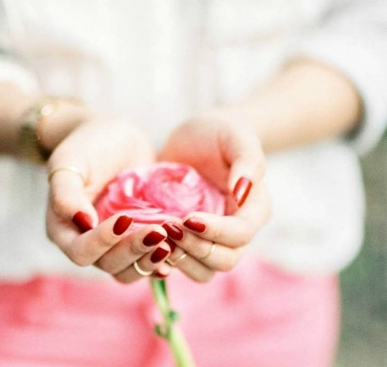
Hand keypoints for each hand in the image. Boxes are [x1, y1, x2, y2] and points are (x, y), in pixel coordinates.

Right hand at [46, 118, 171, 282]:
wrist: (114, 137)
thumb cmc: (87, 146)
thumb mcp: (70, 162)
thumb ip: (66, 194)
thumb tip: (83, 222)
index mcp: (64, 230)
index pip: (81, 251)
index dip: (102, 242)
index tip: (124, 219)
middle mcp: (88, 243)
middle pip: (108, 264)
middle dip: (133, 250)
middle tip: (158, 231)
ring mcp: (114, 243)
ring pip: (129, 269)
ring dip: (149, 261)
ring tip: (169, 244)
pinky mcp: (136, 237)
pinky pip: (146, 260)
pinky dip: (160, 260)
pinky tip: (176, 252)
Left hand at [158, 115, 270, 281]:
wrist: (196, 138)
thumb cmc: (219, 133)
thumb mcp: (236, 136)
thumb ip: (248, 160)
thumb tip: (243, 191)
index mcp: (254, 209)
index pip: (241, 234)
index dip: (216, 231)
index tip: (188, 217)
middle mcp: (236, 231)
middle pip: (224, 260)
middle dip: (196, 248)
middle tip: (169, 226)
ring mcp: (211, 238)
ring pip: (203, 270)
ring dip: (180, 259)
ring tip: (159, 235)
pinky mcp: (188, 240)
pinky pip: (181, 264)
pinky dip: (166, 262)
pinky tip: (149, 247)